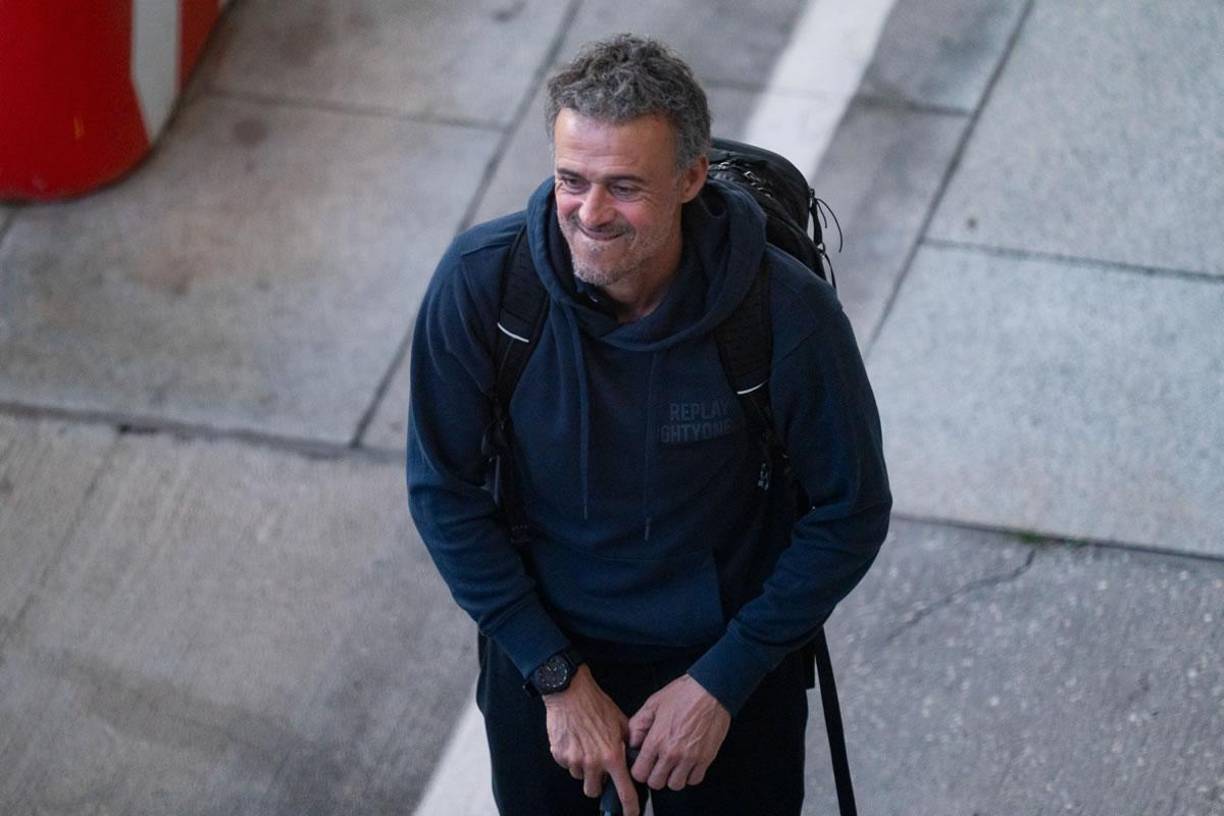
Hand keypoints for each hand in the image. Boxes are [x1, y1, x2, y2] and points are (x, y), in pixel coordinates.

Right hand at [543, 665, 639, 815]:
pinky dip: (571, 758)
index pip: (624, 791)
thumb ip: (628, 743)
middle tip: (599, 767)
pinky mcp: (558, 755)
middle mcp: (593, 762)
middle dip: (597, 783)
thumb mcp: (621, 722)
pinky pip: (567, 765)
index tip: (631, 814)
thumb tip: (635, 756)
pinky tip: (575, 740)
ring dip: (584, 769)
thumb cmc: (596, 704)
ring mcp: (574, 760)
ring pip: (580, 777)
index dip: (630, 808)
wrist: (570, 691)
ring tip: (586, 746)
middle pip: (594, 791)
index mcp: (612, 756)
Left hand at [628, 673, 730, 790]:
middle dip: (654, 775)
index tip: (643, 765)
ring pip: (676, 785)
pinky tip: (687, 763)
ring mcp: (690, 758)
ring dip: (673, 777)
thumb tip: (632, 742)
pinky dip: (690, 775)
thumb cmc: (683, 693)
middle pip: (656, 783)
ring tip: (673, 764)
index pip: (640, 773)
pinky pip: (694, 779)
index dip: (639, 770)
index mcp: (656, 739)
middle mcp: (672, 753)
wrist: (711, 690)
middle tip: (657, 764)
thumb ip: (638, 725)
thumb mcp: (652, 704)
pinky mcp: (706, 758)